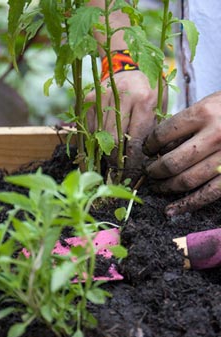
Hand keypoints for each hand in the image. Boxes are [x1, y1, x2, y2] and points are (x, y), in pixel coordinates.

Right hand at [84, 70, 161, 179]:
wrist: (128, 64)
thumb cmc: (148, 87)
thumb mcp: (159, 104)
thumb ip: (154, 127)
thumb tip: (149, 158)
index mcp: (144, 99)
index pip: (136, 138)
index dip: (134, 159)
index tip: (133, 173)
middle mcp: (121, 97)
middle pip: (114, 139)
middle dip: (116, 160)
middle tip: (119, 173)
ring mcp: (101, 97)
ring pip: (98, 135)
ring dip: (102, 153)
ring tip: (107, 166)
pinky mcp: (88, 99)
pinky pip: (88, 128)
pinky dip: (92, 141)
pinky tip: (97, 151)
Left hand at [143, 92, 220, 215]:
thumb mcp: (212, 104)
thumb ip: (188, 123)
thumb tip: (160, 148)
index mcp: (205, 113)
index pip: (162, 134)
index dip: (149, 145)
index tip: (146, 150)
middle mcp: (215, 135)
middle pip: (172, 162)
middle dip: (154, 171)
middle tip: (148, 172)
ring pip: (187, 180)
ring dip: (166, 187)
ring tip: (156, 187)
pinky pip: (208, 194)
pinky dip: (187, 205)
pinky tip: (171, 210)